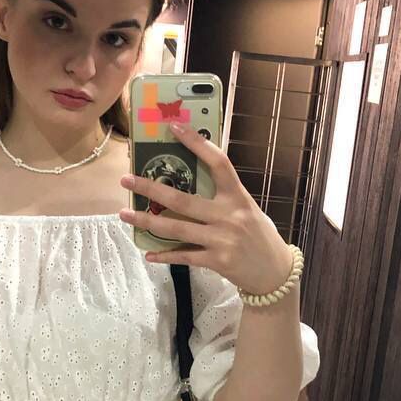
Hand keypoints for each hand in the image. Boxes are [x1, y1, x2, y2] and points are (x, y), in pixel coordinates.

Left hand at [118, 121, 294, 295]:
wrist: (275, 272)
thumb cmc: (260, 237)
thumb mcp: (248, 210)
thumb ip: (224, 198)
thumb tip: (192, 180)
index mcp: (238, 197)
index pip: (218, 163)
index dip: (197, 144)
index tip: (175, 128)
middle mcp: (229, 216)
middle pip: (183, 200)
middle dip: (151, 189)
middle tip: (127, 179)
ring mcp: (222, 239)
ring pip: (177, 229)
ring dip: (147, 222)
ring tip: (125, 214)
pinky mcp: (217, 261)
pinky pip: (185, 257)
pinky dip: (165, 256)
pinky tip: (149, 253)